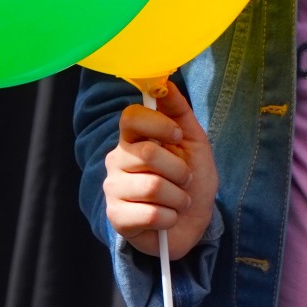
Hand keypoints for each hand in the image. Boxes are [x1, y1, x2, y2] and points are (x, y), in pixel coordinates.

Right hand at [101, 82, 216, 261]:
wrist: (192, 224)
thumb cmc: (191, 182)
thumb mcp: (193, 143)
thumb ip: (180, 113)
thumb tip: (166, 83)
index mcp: (132, 139)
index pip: (131, 117)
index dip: (157, 124)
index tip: (177, 137)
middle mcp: (116, 161)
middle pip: (147, 154)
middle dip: (179, 170)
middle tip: (184, 180)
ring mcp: (113, 190)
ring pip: (152, 186)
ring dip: (178, 198)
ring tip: (177, 202)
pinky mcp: (116, 218)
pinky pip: (151, 214)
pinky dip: (170, 218)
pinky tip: (167, 219)